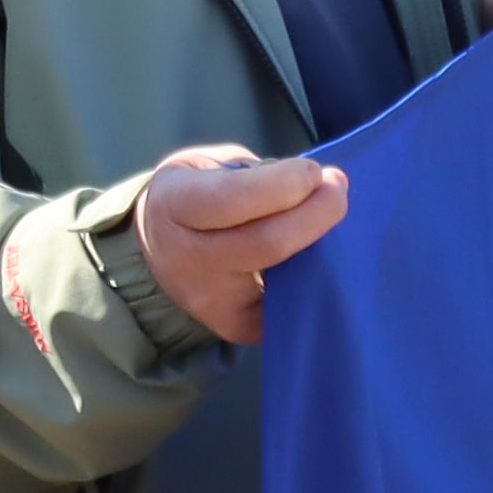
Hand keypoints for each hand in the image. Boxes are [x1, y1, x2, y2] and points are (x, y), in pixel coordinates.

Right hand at [130, 142, 346, 348]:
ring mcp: (209, 300)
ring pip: (284, 279)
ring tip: (328, 218)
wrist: (154, 247)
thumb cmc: (193, 193)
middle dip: (317, 213)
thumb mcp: (208, 165)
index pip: (233, 200)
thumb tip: (314, 186)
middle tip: (337, 188)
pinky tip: (312, 255)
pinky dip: (310, 278)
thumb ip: (255, 174)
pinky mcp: (234, 327)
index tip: (314, 171)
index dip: (285, 184)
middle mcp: (185, 259)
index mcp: (174, 206)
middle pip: (267, 244)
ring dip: (320, 246)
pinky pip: (287, 304)